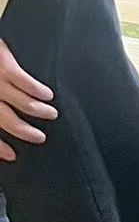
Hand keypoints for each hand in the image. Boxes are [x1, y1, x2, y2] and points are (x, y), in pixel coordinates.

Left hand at [0, 38, 54, 162]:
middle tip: (39, 138)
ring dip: (39, 112)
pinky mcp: (5, 66)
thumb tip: (8, 112)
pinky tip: (48, 95)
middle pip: (7, 121)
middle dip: (25, 132)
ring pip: (22, 104)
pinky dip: (39, 92)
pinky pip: (27, 84)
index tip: (11, 156)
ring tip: (51, 114)